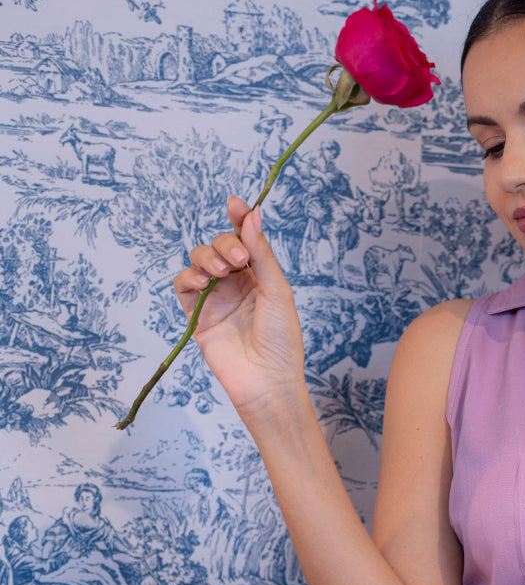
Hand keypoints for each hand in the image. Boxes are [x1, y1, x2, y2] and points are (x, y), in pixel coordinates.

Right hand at [173, 195, 306, 422]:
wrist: (267, 380)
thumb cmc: (281, 340)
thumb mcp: (277, 290)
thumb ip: (261, 252)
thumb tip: (252, 213)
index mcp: (259, 277)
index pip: (244, 240)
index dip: (238, 219)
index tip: (235, 204)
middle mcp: (236, 284)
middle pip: (219, 245)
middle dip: (225, 244)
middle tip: (238, 261)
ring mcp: (215, 298)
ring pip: (199, 260)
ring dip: (207, 258)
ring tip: (222, 274)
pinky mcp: (197, 315)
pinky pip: (183, 285)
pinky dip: (189, 277)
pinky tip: (203, 284)